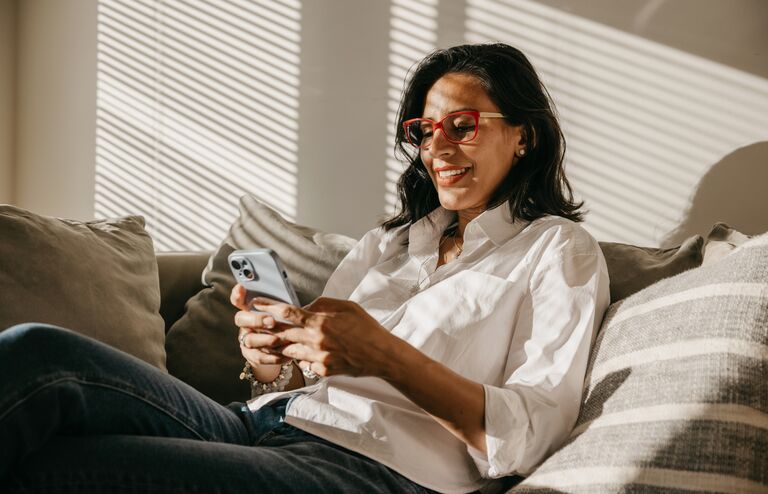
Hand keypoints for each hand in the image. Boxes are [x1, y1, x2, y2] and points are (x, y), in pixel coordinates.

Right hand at [230, 284, 294, 369]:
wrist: (282, 348)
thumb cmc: (285, 324)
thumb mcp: (284, 313)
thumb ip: (284, 306)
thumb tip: (301, 299)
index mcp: (250, 309)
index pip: (239, 300)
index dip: (237, 294)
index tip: (241, 287)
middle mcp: (245, 324)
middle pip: (240, 319)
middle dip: (256, 319)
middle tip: (272, 321)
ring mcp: (246, 339)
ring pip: (249, 339)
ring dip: (264, 339)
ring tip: (277, 339)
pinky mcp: (251, 355)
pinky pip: (258, 356)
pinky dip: (271, 356)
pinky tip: (284, 355)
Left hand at [251, 296, 397, 377]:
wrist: (382, 355)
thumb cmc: (366, 327)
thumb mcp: (346, 306)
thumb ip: (323, 304)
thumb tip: (305, 307)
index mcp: (320, 322)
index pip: (286, 313)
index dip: (268, 307)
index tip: (255, 303)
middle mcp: (316, 340)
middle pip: (282, 334)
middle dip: (267, 329)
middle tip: (255, 324)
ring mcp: (319, 358)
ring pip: (290, 351)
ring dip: (283, 345)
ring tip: (278, 340)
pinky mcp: (323, 370)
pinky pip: (304, 364)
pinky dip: (301, 358)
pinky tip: (304, 353)